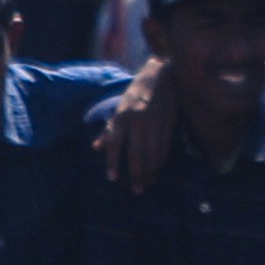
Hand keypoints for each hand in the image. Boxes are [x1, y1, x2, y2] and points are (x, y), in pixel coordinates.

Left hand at [100, 55, 180, 191]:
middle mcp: (137, 121)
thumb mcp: (120, 107)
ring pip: (152, 154)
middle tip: (136, 190)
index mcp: (122, 116)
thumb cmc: (137, 91)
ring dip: (150, 171)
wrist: (162, 74)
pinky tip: (158, 169)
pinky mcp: (169, 124)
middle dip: (136, 174)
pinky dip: (161, 161)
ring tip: (147, 183)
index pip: (116, 144)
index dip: (113, 162)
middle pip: (136, 154)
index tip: (112, 178)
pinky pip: (164, 147)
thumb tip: (96, 147)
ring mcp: (154, 123)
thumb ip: (110, 128)